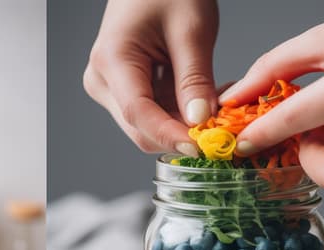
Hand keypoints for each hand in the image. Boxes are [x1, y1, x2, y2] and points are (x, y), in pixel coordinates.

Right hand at [83, 0, 218, 153]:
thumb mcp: (191, 29)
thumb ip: (195, 79)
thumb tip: (200, 122)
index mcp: (111, 60)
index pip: (139, 114)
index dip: (171, 136)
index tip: (203, 146)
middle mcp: (102, 80)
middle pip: (141, 128)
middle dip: (180, 133)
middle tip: (221, 131)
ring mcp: (110, 87)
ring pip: (148, 126)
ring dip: (184, 125)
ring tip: (219, 108)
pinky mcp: (123, 89)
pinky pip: (153, 114)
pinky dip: (181, 113)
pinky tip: (205, 100)